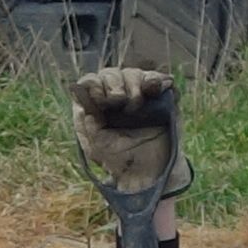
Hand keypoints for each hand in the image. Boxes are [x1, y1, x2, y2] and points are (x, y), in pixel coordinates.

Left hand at [68, 67, 176, 188]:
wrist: (148, 174)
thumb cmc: (119, 160)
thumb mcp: (96, 146)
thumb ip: (87, 126)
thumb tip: (86, 108)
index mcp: (97, 105)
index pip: (91, 81)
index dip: (94, 84)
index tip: (100, 99)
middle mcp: (117, 96)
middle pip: (112, 74)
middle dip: (114, 83)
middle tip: (119, 100)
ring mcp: (139, 95)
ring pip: (134, 74)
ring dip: (133, 84)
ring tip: (136, 106)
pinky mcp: (161, 98)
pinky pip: (159, 80)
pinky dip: (157, 79)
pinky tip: (153, 88)